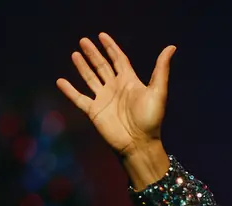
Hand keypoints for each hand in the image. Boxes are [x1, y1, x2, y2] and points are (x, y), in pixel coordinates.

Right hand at [56, 33, 175, 155]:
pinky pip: (79, 98)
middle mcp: (115, 88)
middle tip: (84, 40)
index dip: (111, 48)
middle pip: (102, 66)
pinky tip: (60, 81)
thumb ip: (161, 69)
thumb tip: (172, 47)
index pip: (118, 60)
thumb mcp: (158, 91)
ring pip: (90, 78)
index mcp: (130, 82)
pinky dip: (69, 90)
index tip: (102, 35)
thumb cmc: (151, 119)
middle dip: (93, 53)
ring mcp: (104, 99)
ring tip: (75, 54)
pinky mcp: (94, 111)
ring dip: (82, 67)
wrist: (139, 143)